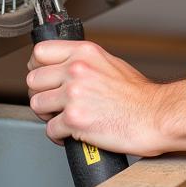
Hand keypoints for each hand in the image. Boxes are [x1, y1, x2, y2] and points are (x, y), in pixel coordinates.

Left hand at [26, 39, 185, 156]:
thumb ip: (83, 61)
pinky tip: (73, 132)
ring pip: (37, 104)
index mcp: (84, 52)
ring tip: (64, 117)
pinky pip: (49, 129)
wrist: (152, 115)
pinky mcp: (73, 119)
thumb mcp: (109, 63)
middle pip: (33, 79)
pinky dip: (58, 135)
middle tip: (55, 102)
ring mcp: (73, 93)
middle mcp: (76, 69)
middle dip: (42, 93)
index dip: (37, 66)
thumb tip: (62, 67)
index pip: (40, 51)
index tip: (42, 75)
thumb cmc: (137, 94)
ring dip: (48, 115)